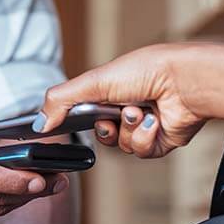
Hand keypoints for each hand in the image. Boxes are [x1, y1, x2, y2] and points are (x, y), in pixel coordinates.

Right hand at [36, 43, 207, 158]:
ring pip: (120, 145)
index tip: (68, 122)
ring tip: (140, 111)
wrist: (184, 82)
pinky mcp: (158, 140)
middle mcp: (124, 108)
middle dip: (104, 126)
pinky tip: (153, 120)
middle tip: (112, 113)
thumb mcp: (92, 82)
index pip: (81, 113)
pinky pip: (140, 152)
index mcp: (109, 91)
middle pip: (99, 134)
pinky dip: (144, 137)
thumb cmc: (145, 71)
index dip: (74, 120)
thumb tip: (39, 124)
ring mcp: (142, 125)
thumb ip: (59, 101)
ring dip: (128, 129)